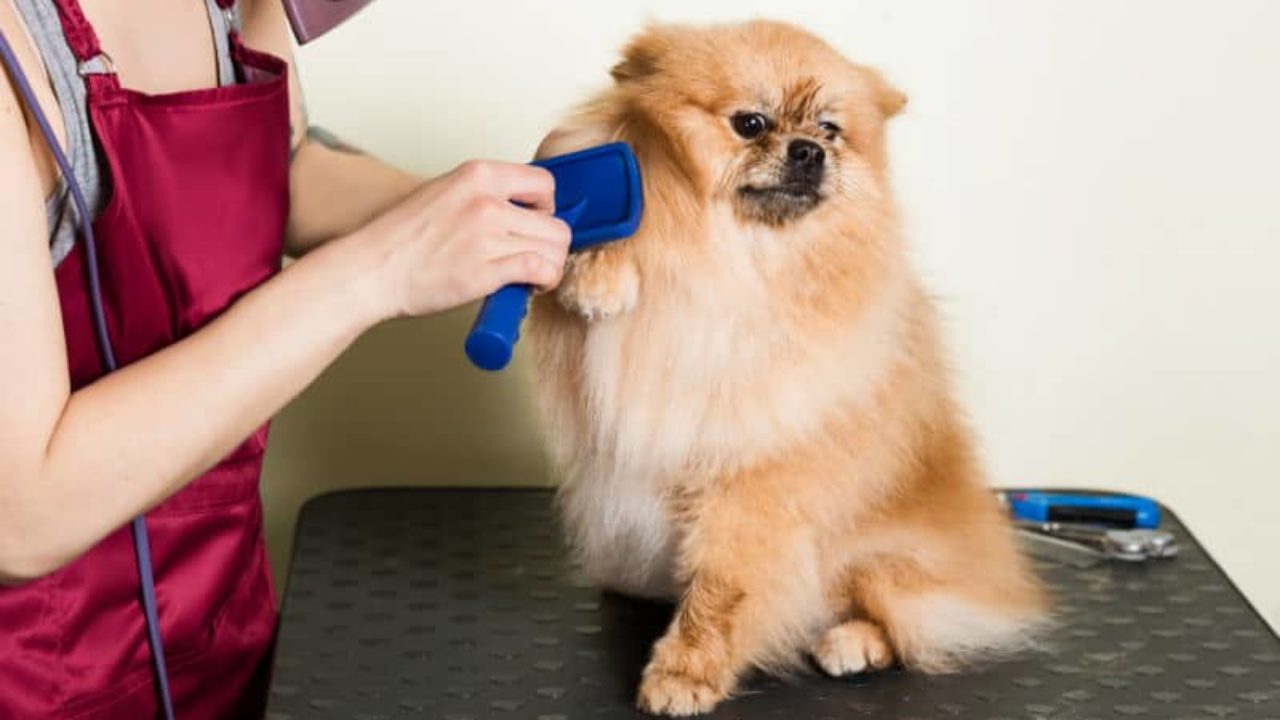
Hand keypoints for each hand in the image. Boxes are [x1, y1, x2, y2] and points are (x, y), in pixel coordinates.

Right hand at [351, 160, 571, 320]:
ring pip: (555, 249)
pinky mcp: (486, 271)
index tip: (534, 223)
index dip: (546, 209)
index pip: (544, 183)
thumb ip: (481, 195)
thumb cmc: (401, 239)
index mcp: (477, 175)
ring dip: (550, 266)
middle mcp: (486, 201)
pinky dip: (545, 282)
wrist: (370, 270)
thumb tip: (519, 210)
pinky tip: (530, 287)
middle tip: (533, 257)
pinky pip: (541, 271)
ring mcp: (487, 236)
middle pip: (556, 224)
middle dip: (551, 246)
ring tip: (531, 275)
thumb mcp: (443, 193)